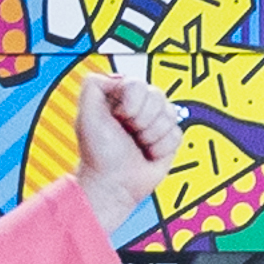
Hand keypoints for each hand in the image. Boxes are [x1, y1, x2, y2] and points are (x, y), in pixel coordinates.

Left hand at [67, 65, 185, 232]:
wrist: (113, 185)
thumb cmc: (98, 154)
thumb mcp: (86, 114)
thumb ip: (92, 86)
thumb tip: (114, 78)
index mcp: (120, 97)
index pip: (138, 84)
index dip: (131, 103)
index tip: (119, 118)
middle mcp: (139, 107)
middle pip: (157, 96)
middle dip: (142, 120)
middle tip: (128, 133)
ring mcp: (155, 122)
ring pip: (170, 113)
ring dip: (151, 135)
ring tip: (138, 144)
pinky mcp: (168, 139)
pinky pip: (177, 133)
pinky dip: (161, 147)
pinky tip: (148, 153)